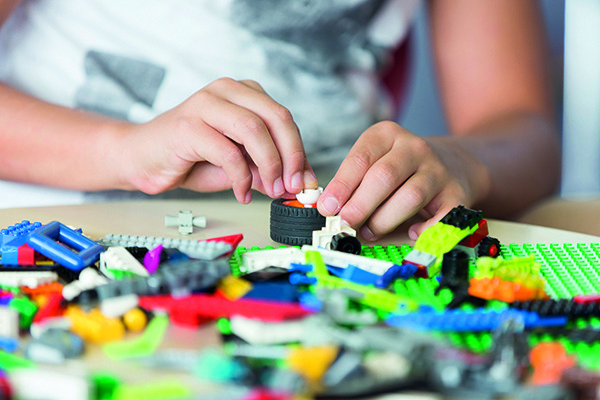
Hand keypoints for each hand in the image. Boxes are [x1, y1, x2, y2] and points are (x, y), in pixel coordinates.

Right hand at [118, 78, 317, 202]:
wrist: (141, 160)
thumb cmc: (189, 159)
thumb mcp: (238, 166)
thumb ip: (266, 170)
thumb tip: (298, 185)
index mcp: (242, 93)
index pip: (282, 117)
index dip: (299, 151)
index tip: (306, 181)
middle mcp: (225, 91)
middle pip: (275, 117)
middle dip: (292, 156)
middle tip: (294, 186)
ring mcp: (205, 104)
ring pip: (254, 130)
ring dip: (270, 165)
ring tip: (272, 190)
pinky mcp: (187, 125)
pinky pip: (228, 151)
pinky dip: (241, 177)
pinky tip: (242, 192)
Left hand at [316, 121, 486, 240]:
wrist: (452, 164)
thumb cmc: (400, 171)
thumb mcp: (373, 164)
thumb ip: (353, 185)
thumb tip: (330, 211)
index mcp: (386, 135)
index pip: (360, 159)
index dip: (341, 186)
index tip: (327, 208)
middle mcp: (414, 148)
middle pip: (383, 176)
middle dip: (360, 205)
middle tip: (345, 224)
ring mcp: (437, 170)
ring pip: (409, 196)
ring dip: (384, 220)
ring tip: (369, 232)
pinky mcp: (456, 193)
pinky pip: (440, 215)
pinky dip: (424, 229)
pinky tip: (410, 233)